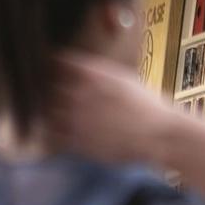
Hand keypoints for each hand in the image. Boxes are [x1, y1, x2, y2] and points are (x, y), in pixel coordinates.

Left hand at [47, 53, 172, 165]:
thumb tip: (77, 71)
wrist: (157, 133)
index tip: (55, 69)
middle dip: (52, 88)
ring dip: (51, 110)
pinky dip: (54, 132)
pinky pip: (53, 134)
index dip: (55, 65)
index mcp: (91, 74)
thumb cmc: (145, 105)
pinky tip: (64, 131)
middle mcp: (79, 93)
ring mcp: (76, 118)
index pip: (58, 62)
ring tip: (60, 113)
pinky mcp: (77, 141)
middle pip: (49, 86)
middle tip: (57, 92)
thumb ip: (97, 73)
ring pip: (48, 111)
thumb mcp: (122, 78)